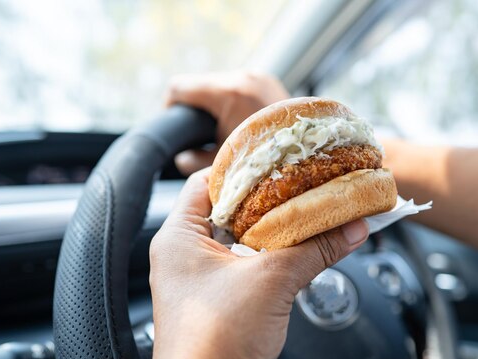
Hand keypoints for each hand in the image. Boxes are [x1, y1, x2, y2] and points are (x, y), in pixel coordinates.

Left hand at [147, 169, 368, 358]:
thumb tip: (353, 226)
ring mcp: (198, 278)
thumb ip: (315, 247)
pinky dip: (270, 253)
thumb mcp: (272, 281)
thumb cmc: (216, 341)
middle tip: (299, 182)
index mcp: (178, 236)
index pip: (207, 181)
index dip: (242, 166)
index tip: (277, 159)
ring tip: (304, 209)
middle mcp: (184, 253)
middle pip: (228, 208)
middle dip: (266, 197)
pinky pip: (245, 263)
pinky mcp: (216, 299)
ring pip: (239, 237)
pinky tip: (297, 247)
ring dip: (271, 227)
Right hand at [165, 72, 289, 174]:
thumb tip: (180, 158)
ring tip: (218, 127)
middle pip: (198, 84)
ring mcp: (256, 76)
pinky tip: (235, 119)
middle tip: (197, 132)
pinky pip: (237, 85)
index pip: (179, 87)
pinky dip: (231, 100)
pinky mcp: (266, 80)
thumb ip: (194, 161)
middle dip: (193, 106)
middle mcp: (242, 77)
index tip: (173, 124)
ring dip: (213, 102)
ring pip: (218, 83)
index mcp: (227, 93)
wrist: (308, 148)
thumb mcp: (224, 162)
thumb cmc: (265, 159)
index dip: (169, 106)